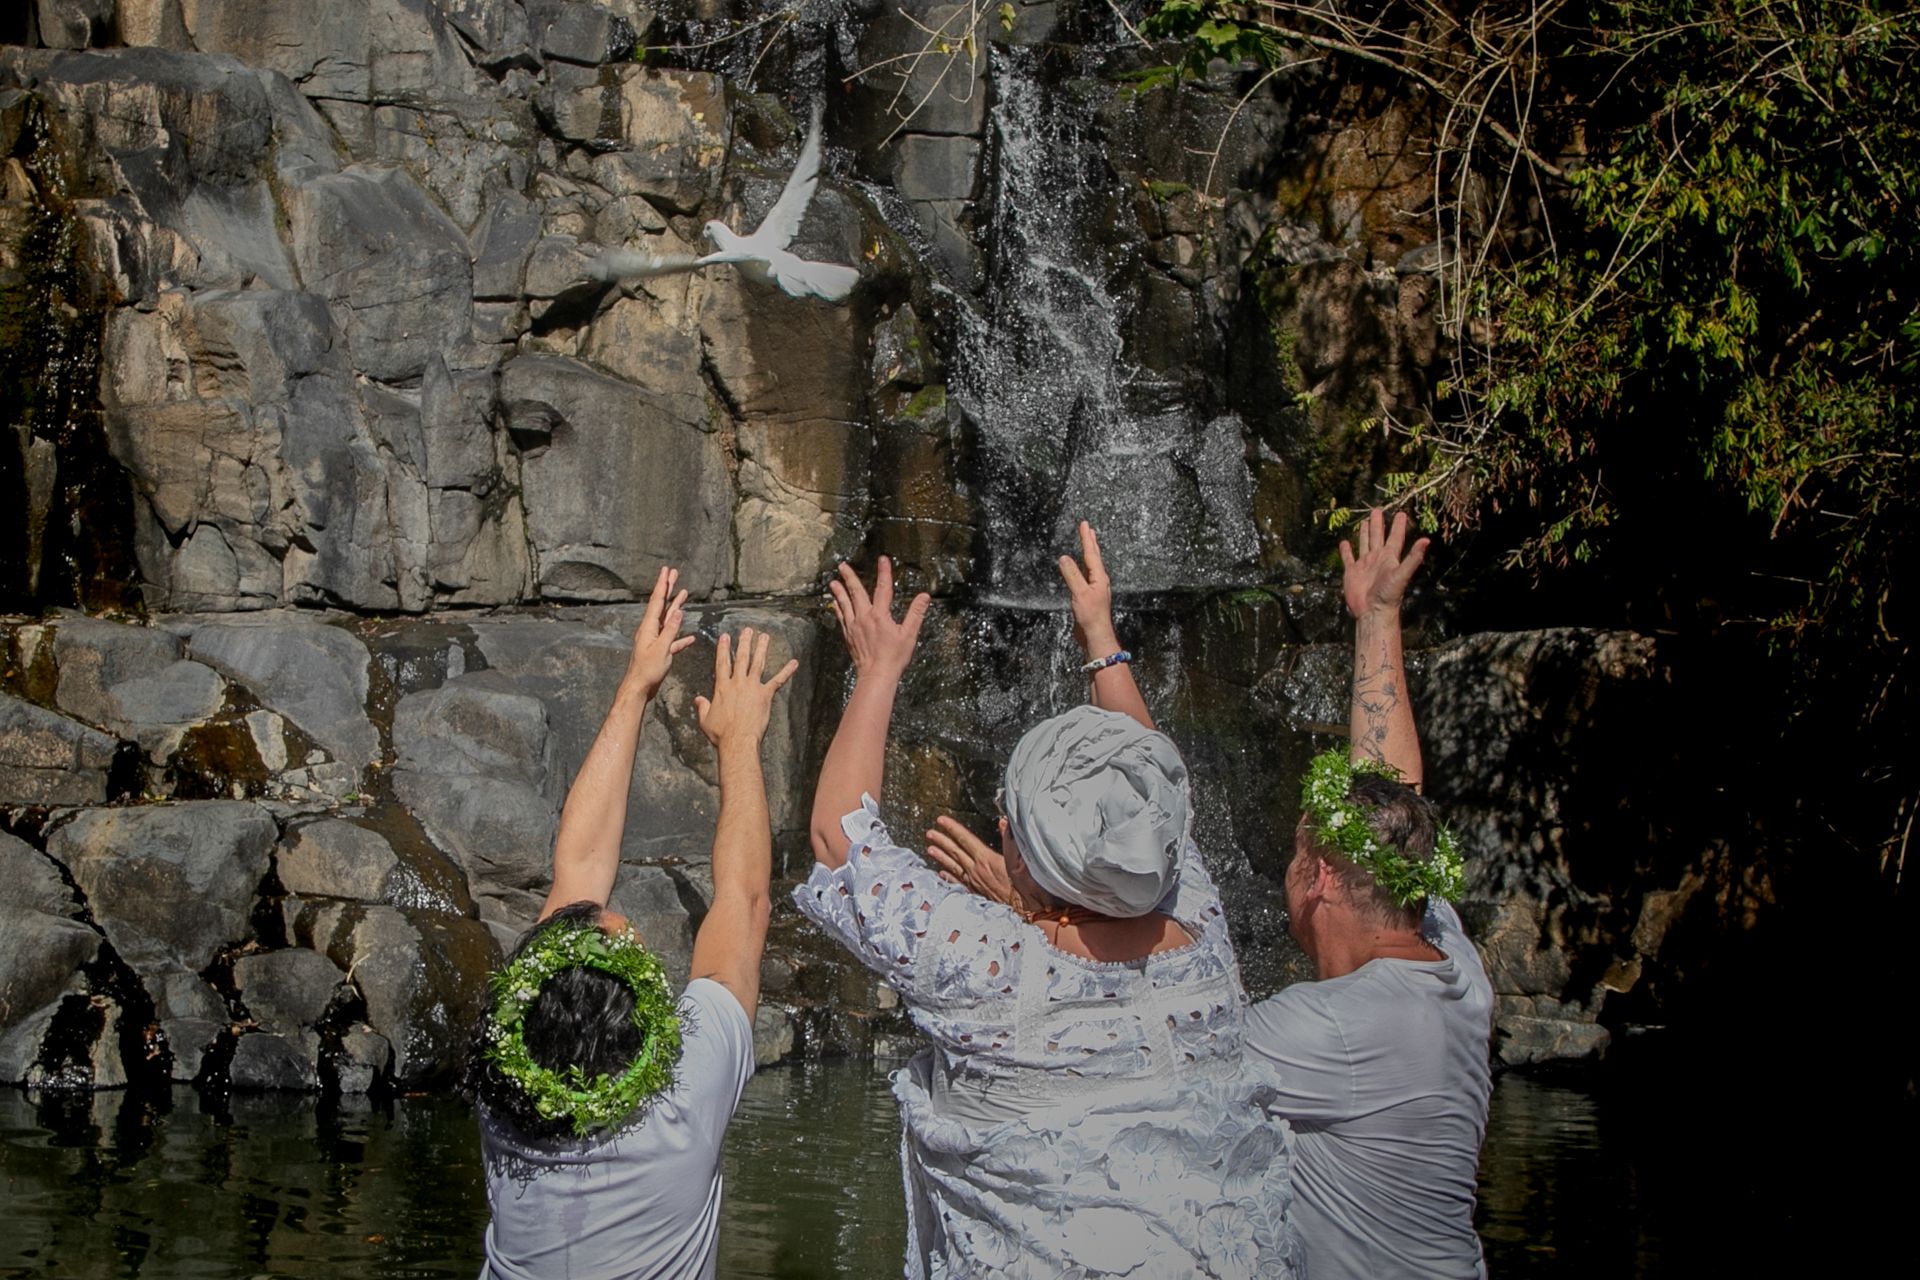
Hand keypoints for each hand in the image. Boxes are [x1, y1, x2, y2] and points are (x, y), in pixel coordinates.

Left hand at [625, 566, 694, 696]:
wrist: (639, 688)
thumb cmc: (648, 670)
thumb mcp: (662, 648)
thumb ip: (671, 630)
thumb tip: (678, 612)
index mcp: (649, 627)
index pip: (657, 601)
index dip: (662, 585)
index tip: (666, 571)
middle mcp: (650, 630)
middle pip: (661, 605)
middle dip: (668, 589)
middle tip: (673, 573)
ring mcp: (654, 640)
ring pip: (667, 620)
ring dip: (675, 607)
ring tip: (683, 593)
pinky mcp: (659, 651)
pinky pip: (672, 640)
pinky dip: (680, 636)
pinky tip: (690, 637)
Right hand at [695, 628, 798, 749]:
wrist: (737, 741)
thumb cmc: (721, 733)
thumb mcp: (705, 720)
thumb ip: (702, 707)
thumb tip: (697, 700)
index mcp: (722, 687)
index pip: (722, 663)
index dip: (723, 649)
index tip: (725, 637)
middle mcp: (737, 683)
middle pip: (740, 658)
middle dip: (744, 642)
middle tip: (747, 630)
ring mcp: (752, 687)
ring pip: (757, 663)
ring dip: (761, 649)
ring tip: (764, 636)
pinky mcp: (765, 695)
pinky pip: (778, 680)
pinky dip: (787, 671)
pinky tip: (794, 663)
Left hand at [828, 557, 929, 679]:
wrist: (876, 675)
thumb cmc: (894, 657)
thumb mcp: (909, 635)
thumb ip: (916, 613)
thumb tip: (925, 596)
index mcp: (880, 615)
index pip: (883, 588)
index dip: (884, 572)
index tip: (882, 559)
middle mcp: (864, 617)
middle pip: (856, 592)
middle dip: (849, 577)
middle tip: (842, 566)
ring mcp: (854, 626)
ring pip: (844, 604)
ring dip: (838, 591)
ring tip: (833, 582)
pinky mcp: (848, 635)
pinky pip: (841, 617)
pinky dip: (838, 608)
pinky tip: (835, 604)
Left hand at [925, 816, 1024, 912]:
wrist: (1028, 911)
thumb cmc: (1026, 886)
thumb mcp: (1020, 859)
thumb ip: (1009, 839)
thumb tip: (1003, 822)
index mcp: (986, 860)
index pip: (965, 839)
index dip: (953, 829)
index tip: (941, 820)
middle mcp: (977, 871)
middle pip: (955, 852)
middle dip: (942, 840)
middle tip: (930, 833)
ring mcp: (975, 883)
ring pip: (954, 867)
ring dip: (941, 857)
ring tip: (930, 850)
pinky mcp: (977, 894)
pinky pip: (958, 883)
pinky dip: (949, 877)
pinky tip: (942, 874)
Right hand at [1057, 521, 1119, 657]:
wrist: (1095, 636)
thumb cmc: (1091, 616)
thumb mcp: (1080, 593)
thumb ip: (1072, 575)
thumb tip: (1064, 558)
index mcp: (1099, 577)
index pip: (1091, 553)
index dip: (1086, 538)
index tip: (1084, 524)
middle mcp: (1099, 580)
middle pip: (1094, 557)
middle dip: (1090, 542)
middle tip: (1088, 528)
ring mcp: (1095, 588)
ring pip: (1091, 565)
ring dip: (1089, 552)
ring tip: (1088, 543)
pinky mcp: (1090, 596)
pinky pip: (1086, 575)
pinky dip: (1083, 566)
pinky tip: (1081, 568)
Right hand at [1340, 509, 1429, 618]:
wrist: (1372, 611)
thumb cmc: (1389, 594)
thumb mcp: (1403, 573)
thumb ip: (1413, 557)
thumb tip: (1427, 540)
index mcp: (1389, 557)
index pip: (1396, 537)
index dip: (1398, 525)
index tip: (1401, 513)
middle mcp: (1377, 558)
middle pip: (1378, 536)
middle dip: (1378, 524)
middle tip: (1377, 510)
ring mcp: (1364, 565)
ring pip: (1364, 544)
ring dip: (1364, 533)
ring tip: (1364, 522)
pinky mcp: (1352, 572)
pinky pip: (1348, 558)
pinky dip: (1346, 550)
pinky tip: (1344, 543)